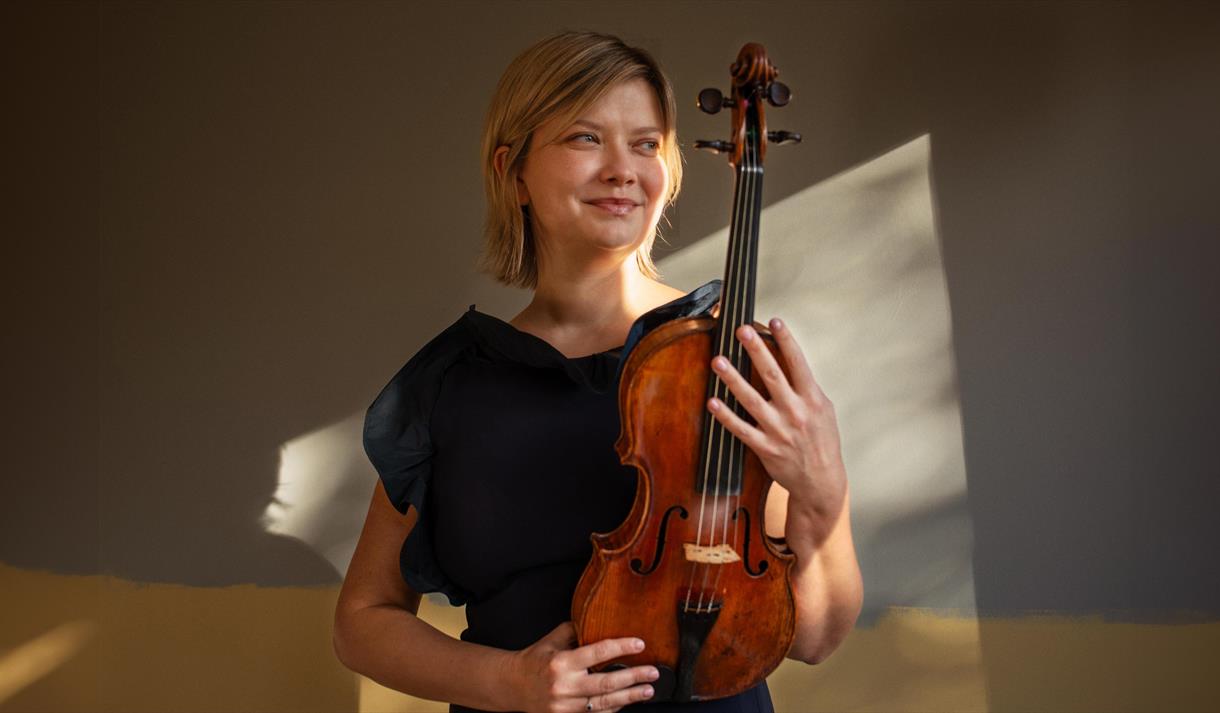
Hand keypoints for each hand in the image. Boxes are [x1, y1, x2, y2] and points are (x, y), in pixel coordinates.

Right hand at [506, 622, 657, 712]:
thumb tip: (599, 620)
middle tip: (653, 672)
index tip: (639, 644)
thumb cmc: (535, 660)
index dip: (621, 648)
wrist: (513, 686)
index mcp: (562, 662)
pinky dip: (613, 709)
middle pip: (606, 683)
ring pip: (604, 703)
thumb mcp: (552, 640)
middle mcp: (565, 686)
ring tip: (648, 691)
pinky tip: (627, 702)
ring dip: (629, 697)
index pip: (598, 653)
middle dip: (634, 678)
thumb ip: (575, 630)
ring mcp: (566, 706)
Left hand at [706, 318, 847, 521]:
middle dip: (756, 350)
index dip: (786, 340)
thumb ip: (806, 387)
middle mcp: (796, 412)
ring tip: (717, 360)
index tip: (774, 320)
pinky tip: (712, 402)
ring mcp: (779, 430)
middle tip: (740, 329)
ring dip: (733, 379)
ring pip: (752, 400)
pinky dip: (726, 416)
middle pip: (773, 375)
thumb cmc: (822, 441)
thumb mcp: (824, 411)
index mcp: (813, 399)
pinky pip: (741, 429)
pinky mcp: (765, 448)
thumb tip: (789, 361)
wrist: (821, 481)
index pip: (799, 363)